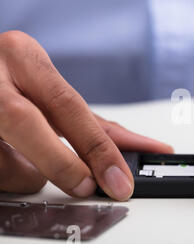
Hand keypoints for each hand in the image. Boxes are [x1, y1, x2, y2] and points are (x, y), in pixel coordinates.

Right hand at [0, 31, 172, 199]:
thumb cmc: (9, 80)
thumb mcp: (46, 87)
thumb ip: (86, 121)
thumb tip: (130, 149)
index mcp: (22, 56)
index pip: (66, 103)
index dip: (98, 146)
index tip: (120, 178)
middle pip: (24, 122)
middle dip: (63, 165)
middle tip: (87, 187)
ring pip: (1, 159)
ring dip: (28, 174)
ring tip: (32, 162)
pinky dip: (10, 174)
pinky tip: (9, 156)